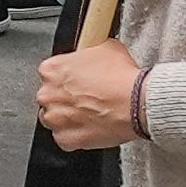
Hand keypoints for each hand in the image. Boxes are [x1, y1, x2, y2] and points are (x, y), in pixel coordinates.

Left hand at [30, 38, 148, 150]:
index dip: (67, 78)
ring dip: (67, 118)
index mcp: (52, 70)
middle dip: (65, 99)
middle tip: (86, 100)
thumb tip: (92, 53)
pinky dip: (76, 136)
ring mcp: (55, 118)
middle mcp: (48, 94)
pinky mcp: (66, 138)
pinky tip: (90, 128)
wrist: (138, 102)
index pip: (50, 73)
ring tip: (88, 115)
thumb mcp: (106, 47)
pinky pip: (64, 139)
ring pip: (54, 119)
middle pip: (50, 97)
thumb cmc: (122, 77)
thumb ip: (89, 51)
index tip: (77, 82)